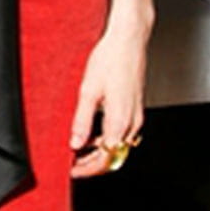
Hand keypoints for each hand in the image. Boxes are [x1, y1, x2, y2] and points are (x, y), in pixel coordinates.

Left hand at [69, 23, 146, 178]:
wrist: (129, 40)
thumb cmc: (110, 59)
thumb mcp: (88, 91)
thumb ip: (82, 121)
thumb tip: (75, 143)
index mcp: (120, 120)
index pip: (107, 159)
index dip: (88, 169)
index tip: (73, 171)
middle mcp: (132, 121)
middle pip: (115, 156)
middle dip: (94, 165)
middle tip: (74, 165)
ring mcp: (137, 115)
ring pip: (120, 146)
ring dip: (101, 153)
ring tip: (80, 152)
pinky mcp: (136, 108)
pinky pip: (124, 134)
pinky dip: (108, 140)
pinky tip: (93, 135)